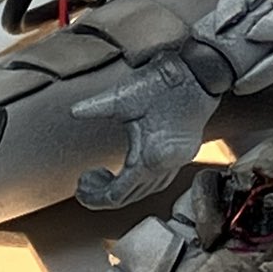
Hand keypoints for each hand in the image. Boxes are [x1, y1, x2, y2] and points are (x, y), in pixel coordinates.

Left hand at [70, 52, 217, 209]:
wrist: (198, 74)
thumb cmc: (163, 84)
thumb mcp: (124, 95)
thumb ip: (97, 106)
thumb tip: (74, 111)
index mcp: (150, 158)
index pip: (117, 195)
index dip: (94, 196)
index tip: (80, 185)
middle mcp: (165, 167)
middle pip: (129, 197)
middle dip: (103, 193)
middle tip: (86, 180)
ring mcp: (177, 163)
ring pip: (144, 192)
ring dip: (121, 188)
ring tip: (102, 176)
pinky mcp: (182, 156)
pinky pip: (156, 181)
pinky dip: (137, 181)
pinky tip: (126, 171)